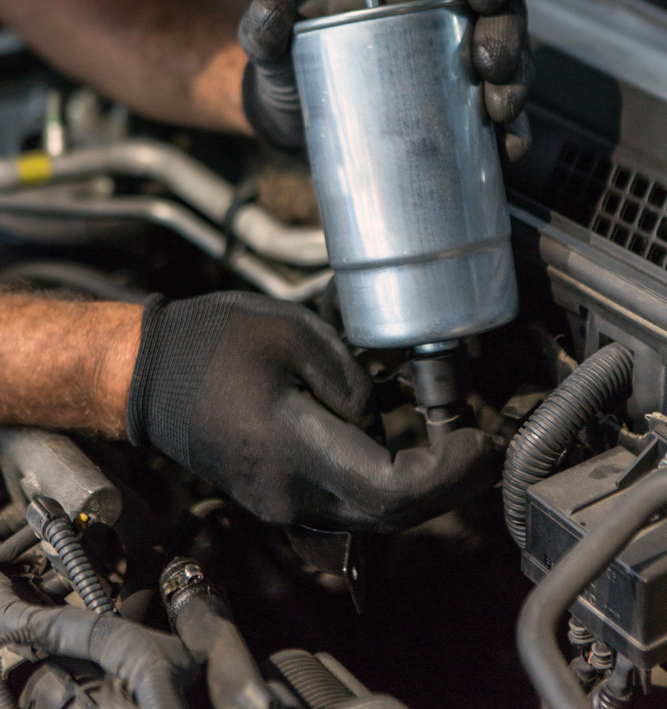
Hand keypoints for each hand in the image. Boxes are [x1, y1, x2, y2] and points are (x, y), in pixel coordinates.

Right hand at [128, 292, 501, 530]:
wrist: (146, 376)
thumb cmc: (209, 344)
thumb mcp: (292, 335)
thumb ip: (351, 381)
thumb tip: (380, 415)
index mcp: (292, 448)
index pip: (394, 489)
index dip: (449, 472)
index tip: (480, 441)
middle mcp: (288, 493)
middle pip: (391, 514)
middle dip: (447, 484)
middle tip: (479, 446)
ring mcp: (279, 503)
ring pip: (370, 515)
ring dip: (419, 487)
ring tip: (450, 443)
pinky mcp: (275, 497)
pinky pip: (344, 504)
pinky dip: (385, 484)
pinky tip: (402, 448)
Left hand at [239, 0, 532, 160]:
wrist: (297, 123)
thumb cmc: (290, 70)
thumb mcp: (272, 51)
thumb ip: (263, 30)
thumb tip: (271, 9)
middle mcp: (439, 12)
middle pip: (496, 5)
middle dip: (507, 33)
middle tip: (492, 69)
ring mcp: (455, 61)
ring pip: (510, 56)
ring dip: (517, 81)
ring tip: (500, 112)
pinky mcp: (461, 107)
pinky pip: (499, 113)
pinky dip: (510, 131)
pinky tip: (506, 151)